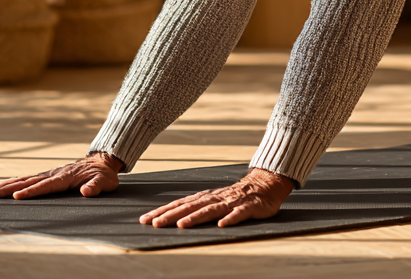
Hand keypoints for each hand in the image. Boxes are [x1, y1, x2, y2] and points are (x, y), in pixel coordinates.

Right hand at [0, 152, 123, 199]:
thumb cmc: (103, 174)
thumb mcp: (104, 182)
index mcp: (64, 178)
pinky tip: (0, 188)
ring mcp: (48, 174)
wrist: (101, 161)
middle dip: (8, 189)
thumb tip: (86, 192)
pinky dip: (11, 183)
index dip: (31, 191)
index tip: (16, 197)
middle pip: (27, 181)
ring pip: (23, 179)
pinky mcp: (46, 175)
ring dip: (5, 186)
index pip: (45, 186)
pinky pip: (26, 179)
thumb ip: (95, 187)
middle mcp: (52, 174)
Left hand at [139, 168, 293, 227]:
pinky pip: (239, 214)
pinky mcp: (249, 207)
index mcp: (205, 197)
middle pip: (190, 207)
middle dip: (171, 215)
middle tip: (154, 223)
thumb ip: (197, 208)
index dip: (162, 212)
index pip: (180, 204)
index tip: (145, 219)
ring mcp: (232, 202)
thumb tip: (173, 217)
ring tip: (181, 225)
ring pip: (211, 209)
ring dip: (195, 217)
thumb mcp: (214, 200)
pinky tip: (222, 225)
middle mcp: (215, 198)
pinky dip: (230, 218)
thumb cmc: (236, 195)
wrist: (265, 184)